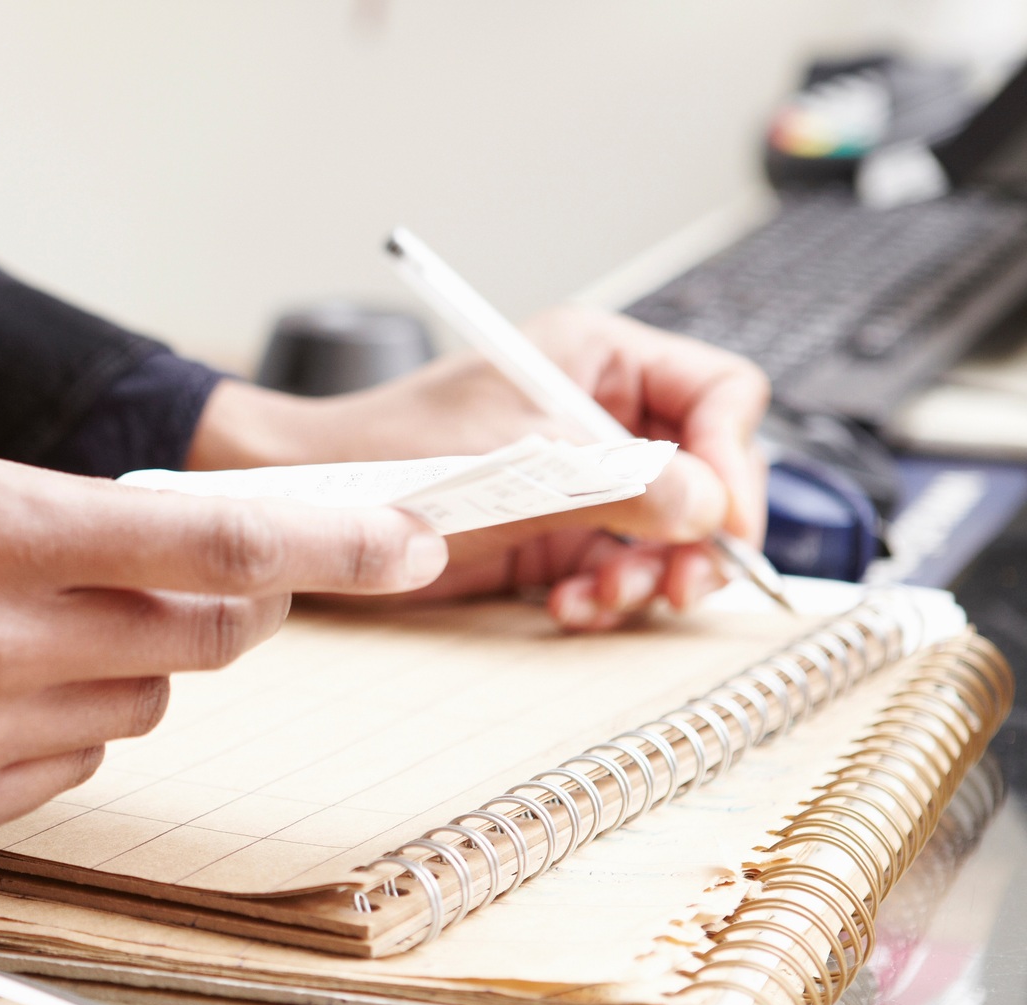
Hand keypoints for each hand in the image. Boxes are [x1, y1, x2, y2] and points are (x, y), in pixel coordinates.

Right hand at [0, 447, 445, 839]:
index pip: (216, 545)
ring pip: (140, 706)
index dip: (334, 547)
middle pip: (201, 637)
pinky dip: (54, 730)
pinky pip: (73, 767)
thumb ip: (90, 529)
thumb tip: (228, 573)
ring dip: (115, 667)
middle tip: (159, 579)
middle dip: (212, 607)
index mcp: (2, 528)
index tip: (415, 542)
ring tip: (1, 636)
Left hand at [185, 307, 770, 629]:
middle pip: (707, 472)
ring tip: (608, 595)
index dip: (734, 458)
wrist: (310, 499)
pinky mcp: (552, 530)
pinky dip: (606, 592)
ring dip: (652, 573)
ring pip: (669, 529)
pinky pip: (616, 564)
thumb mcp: (516, 464)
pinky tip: (569, 604)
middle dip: (699, 534)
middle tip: (681, 584)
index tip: (722, 523)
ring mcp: (579, 477)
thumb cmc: (392, 452)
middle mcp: (598, 415)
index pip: (719, 394)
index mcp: (599, 360)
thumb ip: (619, 484)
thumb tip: (709, 508)